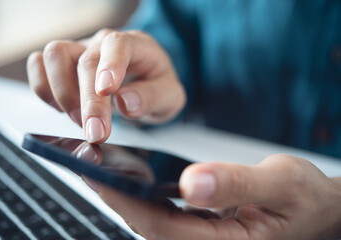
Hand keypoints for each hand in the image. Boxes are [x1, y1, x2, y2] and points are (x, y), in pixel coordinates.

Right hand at [27, 29, 185, 142]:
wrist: (143, 82)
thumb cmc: (155, 86)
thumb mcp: (169, 96)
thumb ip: (152, 97)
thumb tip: (126, 103)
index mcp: (136, 45)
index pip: (118, 45)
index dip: (110, 66)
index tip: (107, 92)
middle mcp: (104, 44)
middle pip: (85, 61)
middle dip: (88, 102)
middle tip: (96, 132)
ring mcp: (81, 50)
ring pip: (55, 55)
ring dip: (62, 93)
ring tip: (79, 119)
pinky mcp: (63, 63)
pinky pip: (39, 65)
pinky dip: (43, 88)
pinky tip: (61, 107)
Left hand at [83, 154, 340, 239]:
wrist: (312, 205)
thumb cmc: (302, 197)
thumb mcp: (279, 184)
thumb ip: (237, 184)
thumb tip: (191, 183)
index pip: (159, 225)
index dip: (124, 199)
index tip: (94, 171)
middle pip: (146, 223)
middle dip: (113, 194)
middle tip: (84, 161)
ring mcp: (198, 236)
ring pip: (149, 218)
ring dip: (124, 192)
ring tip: (98, 163)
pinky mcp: (196, 224)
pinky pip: (160, 211)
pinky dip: (142, 192)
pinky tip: (130, 175)